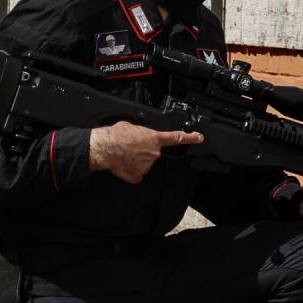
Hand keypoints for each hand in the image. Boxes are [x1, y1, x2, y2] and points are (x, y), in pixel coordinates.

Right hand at [87, 123, 202, 183]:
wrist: (103, 148)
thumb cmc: (115, 135)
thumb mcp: (132, 126)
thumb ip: (142, 132)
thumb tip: (140, 133)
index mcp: (154, 139)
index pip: (177, 138)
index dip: (190, 138)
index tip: (199, 138)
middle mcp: (154, 153)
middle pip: (154, 153)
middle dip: (145, 151)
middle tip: (132, 147)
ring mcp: (147, 166)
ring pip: (145, 164)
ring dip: (137, 160)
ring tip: (125, 154)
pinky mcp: (137, 176)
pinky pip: (137, 174)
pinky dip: (131, 170)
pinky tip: (124, 164)